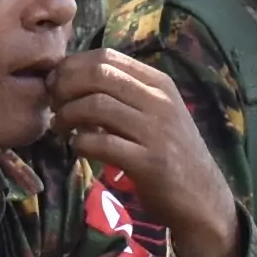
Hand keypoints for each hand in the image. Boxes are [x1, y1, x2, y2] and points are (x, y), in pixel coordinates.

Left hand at [45, 46, 241, 256]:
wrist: (203, 199)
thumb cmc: (172, 154)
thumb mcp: (154, 115)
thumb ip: (123, 96)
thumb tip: (71, 81)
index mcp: (159, 83)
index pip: (107, 57)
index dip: (72, 67)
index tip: (56, 85)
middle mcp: (159, 101)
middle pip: (98, 74)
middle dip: (65, 87)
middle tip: (53, 105)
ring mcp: (156, 131)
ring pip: (96, 105)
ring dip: (68, 115)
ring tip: (60, 128)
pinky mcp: (149, 162)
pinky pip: (102, 143)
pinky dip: (80, 143)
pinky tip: (77, 148)